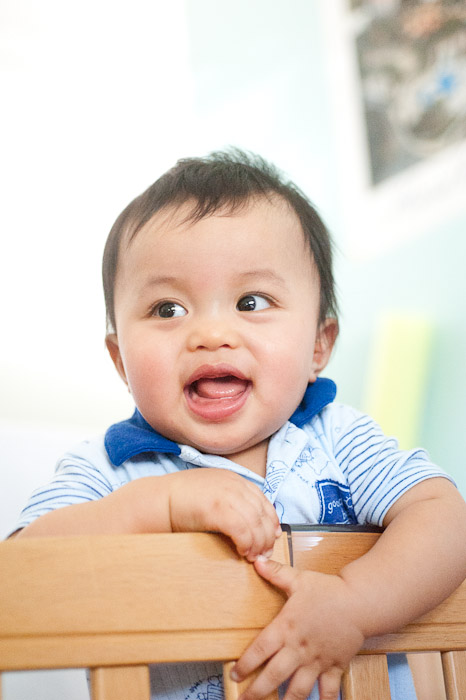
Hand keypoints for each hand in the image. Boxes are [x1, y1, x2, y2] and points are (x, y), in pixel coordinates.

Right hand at [168, 469, 280, 561]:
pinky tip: (242, 552)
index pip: (262, 500)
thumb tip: (250, 524)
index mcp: (233, 479)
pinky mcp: (216, 509)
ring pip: (255, 523)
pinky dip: (246, 543)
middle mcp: (233, 484)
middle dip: (267, 536)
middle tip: (264, 553)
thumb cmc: (181, 501)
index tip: (272, 536)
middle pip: (262, 512)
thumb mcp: (212, 493)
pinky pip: (242, 529)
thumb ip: (230, 502)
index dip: (271, 520)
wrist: (157, 500)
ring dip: (258, 543)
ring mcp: (226, 495)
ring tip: (253, 556)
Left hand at [231, 558, 364, 699]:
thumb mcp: (299, 579)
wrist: (360, 601)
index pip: (260, 649)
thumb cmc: (329, 590)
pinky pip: (329, 690)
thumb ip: (276, 573)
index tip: (234, 675)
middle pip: (274, 675)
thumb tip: (257, 560)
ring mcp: (317, 660)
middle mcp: (299, 648)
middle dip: (257, 692)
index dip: (245, 664)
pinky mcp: (334, 666)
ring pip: (299, 689)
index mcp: (287, 627)